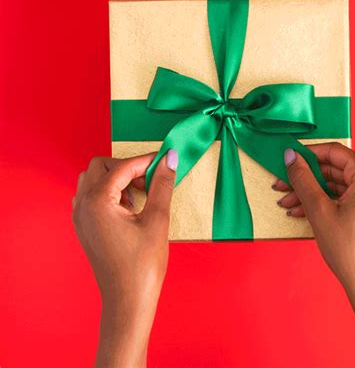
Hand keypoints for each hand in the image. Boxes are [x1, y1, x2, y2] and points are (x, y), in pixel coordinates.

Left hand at [72, 150, 177, 367]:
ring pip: (93, 180)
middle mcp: (82, 206)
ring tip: (138, 196)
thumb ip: (162, 184)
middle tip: (149, 182)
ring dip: (116, 179)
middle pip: (101, 167)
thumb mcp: (157, 219)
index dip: (146, 161)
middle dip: (127, 168)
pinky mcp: (84, 227)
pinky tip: (128, 208)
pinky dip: (109, 193)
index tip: (165, 161)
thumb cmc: (143, 264)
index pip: (122, 167)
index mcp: (98, 202)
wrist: (128, 301)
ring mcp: (80, 217)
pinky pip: (91, 196)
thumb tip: (170, 158)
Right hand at [274, 143, 354, 366]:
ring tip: (287, 202)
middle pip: (334, 169)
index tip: (287, 159)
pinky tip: (301, 211)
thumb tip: (290, 155)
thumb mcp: (318, 209)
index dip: (306, 154)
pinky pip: (345, 196)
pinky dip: (324, 202)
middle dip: (305, 178)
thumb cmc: (350, 249)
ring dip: (311, 192)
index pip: (333, 152)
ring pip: (337, 184)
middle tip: (282, 184)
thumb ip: (302, 178)